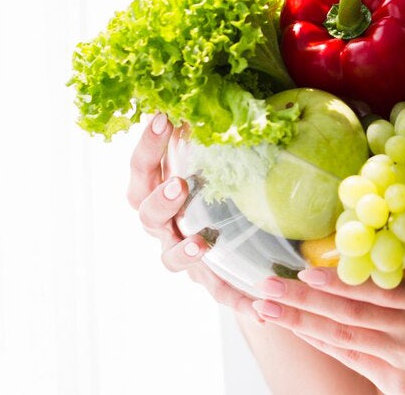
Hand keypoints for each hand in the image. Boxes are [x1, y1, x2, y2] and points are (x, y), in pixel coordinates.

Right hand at [127, 112, 262, 322]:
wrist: (244, 241)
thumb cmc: (228, 185)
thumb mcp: (227, 161)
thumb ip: (232, 133)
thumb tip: (260, 97)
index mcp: (161, 188)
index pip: (143, 168)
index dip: (148, 145)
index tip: (163, 116)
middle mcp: (164, 224)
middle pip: (146, 215)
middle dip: (159, 201)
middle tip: (179, 187)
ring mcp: (182, 254)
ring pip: (171, 257)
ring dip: (183, 249)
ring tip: (202, 243)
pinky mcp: (210, 280)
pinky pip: (219, 292)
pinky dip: (234, 298)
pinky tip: (254, 306)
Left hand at [250, 231, 404, 394]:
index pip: (376, 287)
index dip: (338, 280)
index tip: (304, 270)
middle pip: (349, 310)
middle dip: (302, 299)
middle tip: (265, 286)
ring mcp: (402, 357)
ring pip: (342, 335)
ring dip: (300, 322)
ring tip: (267, 309)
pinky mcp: (395, 383)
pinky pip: (350, 359)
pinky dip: (321, 345)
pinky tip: (298, 333)